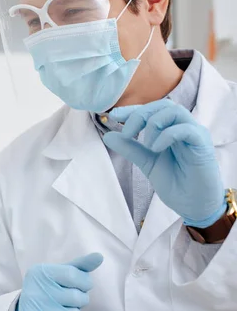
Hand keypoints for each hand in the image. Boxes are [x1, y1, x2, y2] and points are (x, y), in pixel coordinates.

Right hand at [17, 253, 102, 310]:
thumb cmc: (49, 287)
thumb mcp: (60, 272)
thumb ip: (80, 265)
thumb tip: (99, 256)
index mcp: (41, 272)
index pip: (73, 275)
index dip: (85, 282)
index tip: (82, 284)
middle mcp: (37, 291)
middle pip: (76, 297)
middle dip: (81, 298)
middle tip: (72, 298)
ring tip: (64, 309)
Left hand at [103, 99, 225, 227]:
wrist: (194, 206)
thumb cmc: (176, 184)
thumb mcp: (147, 163)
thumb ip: (131, 149)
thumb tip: (108, 136)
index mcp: (172, 130)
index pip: (153, 110)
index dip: (133, 110)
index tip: (113, 116)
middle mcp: (184, 127)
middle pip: (164, 105)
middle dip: (141, 114)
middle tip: (127, 133)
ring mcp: (195, 134)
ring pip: (175, 111)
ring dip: (154, 123)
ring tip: (147, 145)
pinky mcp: (203, 144)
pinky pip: (185, 129)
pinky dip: (167, 135)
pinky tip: (156, 149)